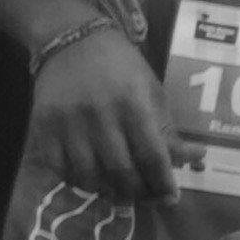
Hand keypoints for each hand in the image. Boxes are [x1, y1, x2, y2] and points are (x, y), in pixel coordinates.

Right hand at [21, 19, 177, 214]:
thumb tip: (195, 159)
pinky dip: (75, 179)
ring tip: (116, 192)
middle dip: (136, 192)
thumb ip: (167, 129)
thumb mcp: (151, 90)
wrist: (71, 40)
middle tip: (144, 198)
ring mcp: (69, 123)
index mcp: (133, 104)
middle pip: (121, 172)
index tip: (170, 199)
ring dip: (106, 191)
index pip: (152, 156)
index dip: (163, 183)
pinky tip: (88, 178)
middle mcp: (100, 116)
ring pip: (88, 175)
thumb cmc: (120, 64)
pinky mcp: (44, 125)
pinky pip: (59, 167)